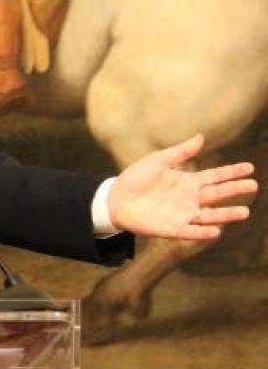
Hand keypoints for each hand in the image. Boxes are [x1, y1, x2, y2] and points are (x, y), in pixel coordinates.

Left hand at [108, 134, 255, 239]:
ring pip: (210, 215)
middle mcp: (190, 198)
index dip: (231, 172)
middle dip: (235, 190)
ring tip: (244, 211)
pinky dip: (203, 232)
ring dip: (226, 214)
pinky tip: (216, 230)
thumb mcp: (157, 161)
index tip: (250, 168)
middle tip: (253, 185)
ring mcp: (183, 214)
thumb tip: (200, 137)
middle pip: (217, 194)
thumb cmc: (135, 179)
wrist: (115, 199)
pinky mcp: (172, 228)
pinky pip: (191, 231)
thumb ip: (179, 152)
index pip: (215, 176)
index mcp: (188, 181)